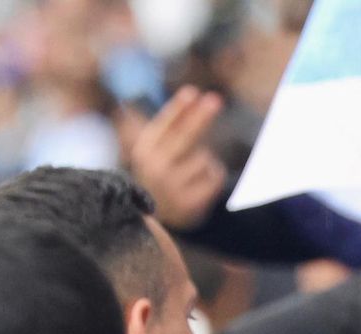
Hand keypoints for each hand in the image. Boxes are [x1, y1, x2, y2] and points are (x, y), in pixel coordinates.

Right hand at [129, 86, 228, 229]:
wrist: (159, 215)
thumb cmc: (163, 171)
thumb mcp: (158, 147)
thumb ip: (174, 122)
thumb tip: (193, 92)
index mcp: (145, 149)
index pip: (165, 124)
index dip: (180, 108)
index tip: (192, 92)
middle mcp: (154, 167)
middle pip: (185, 136)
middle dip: (201, 117)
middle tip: (216, 99)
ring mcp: (171, 186)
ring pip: (204, 158)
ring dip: (207, 160)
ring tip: (192, 172)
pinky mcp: (189, 202)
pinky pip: (214, 177)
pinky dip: (214, 176)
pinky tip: (201, 184)